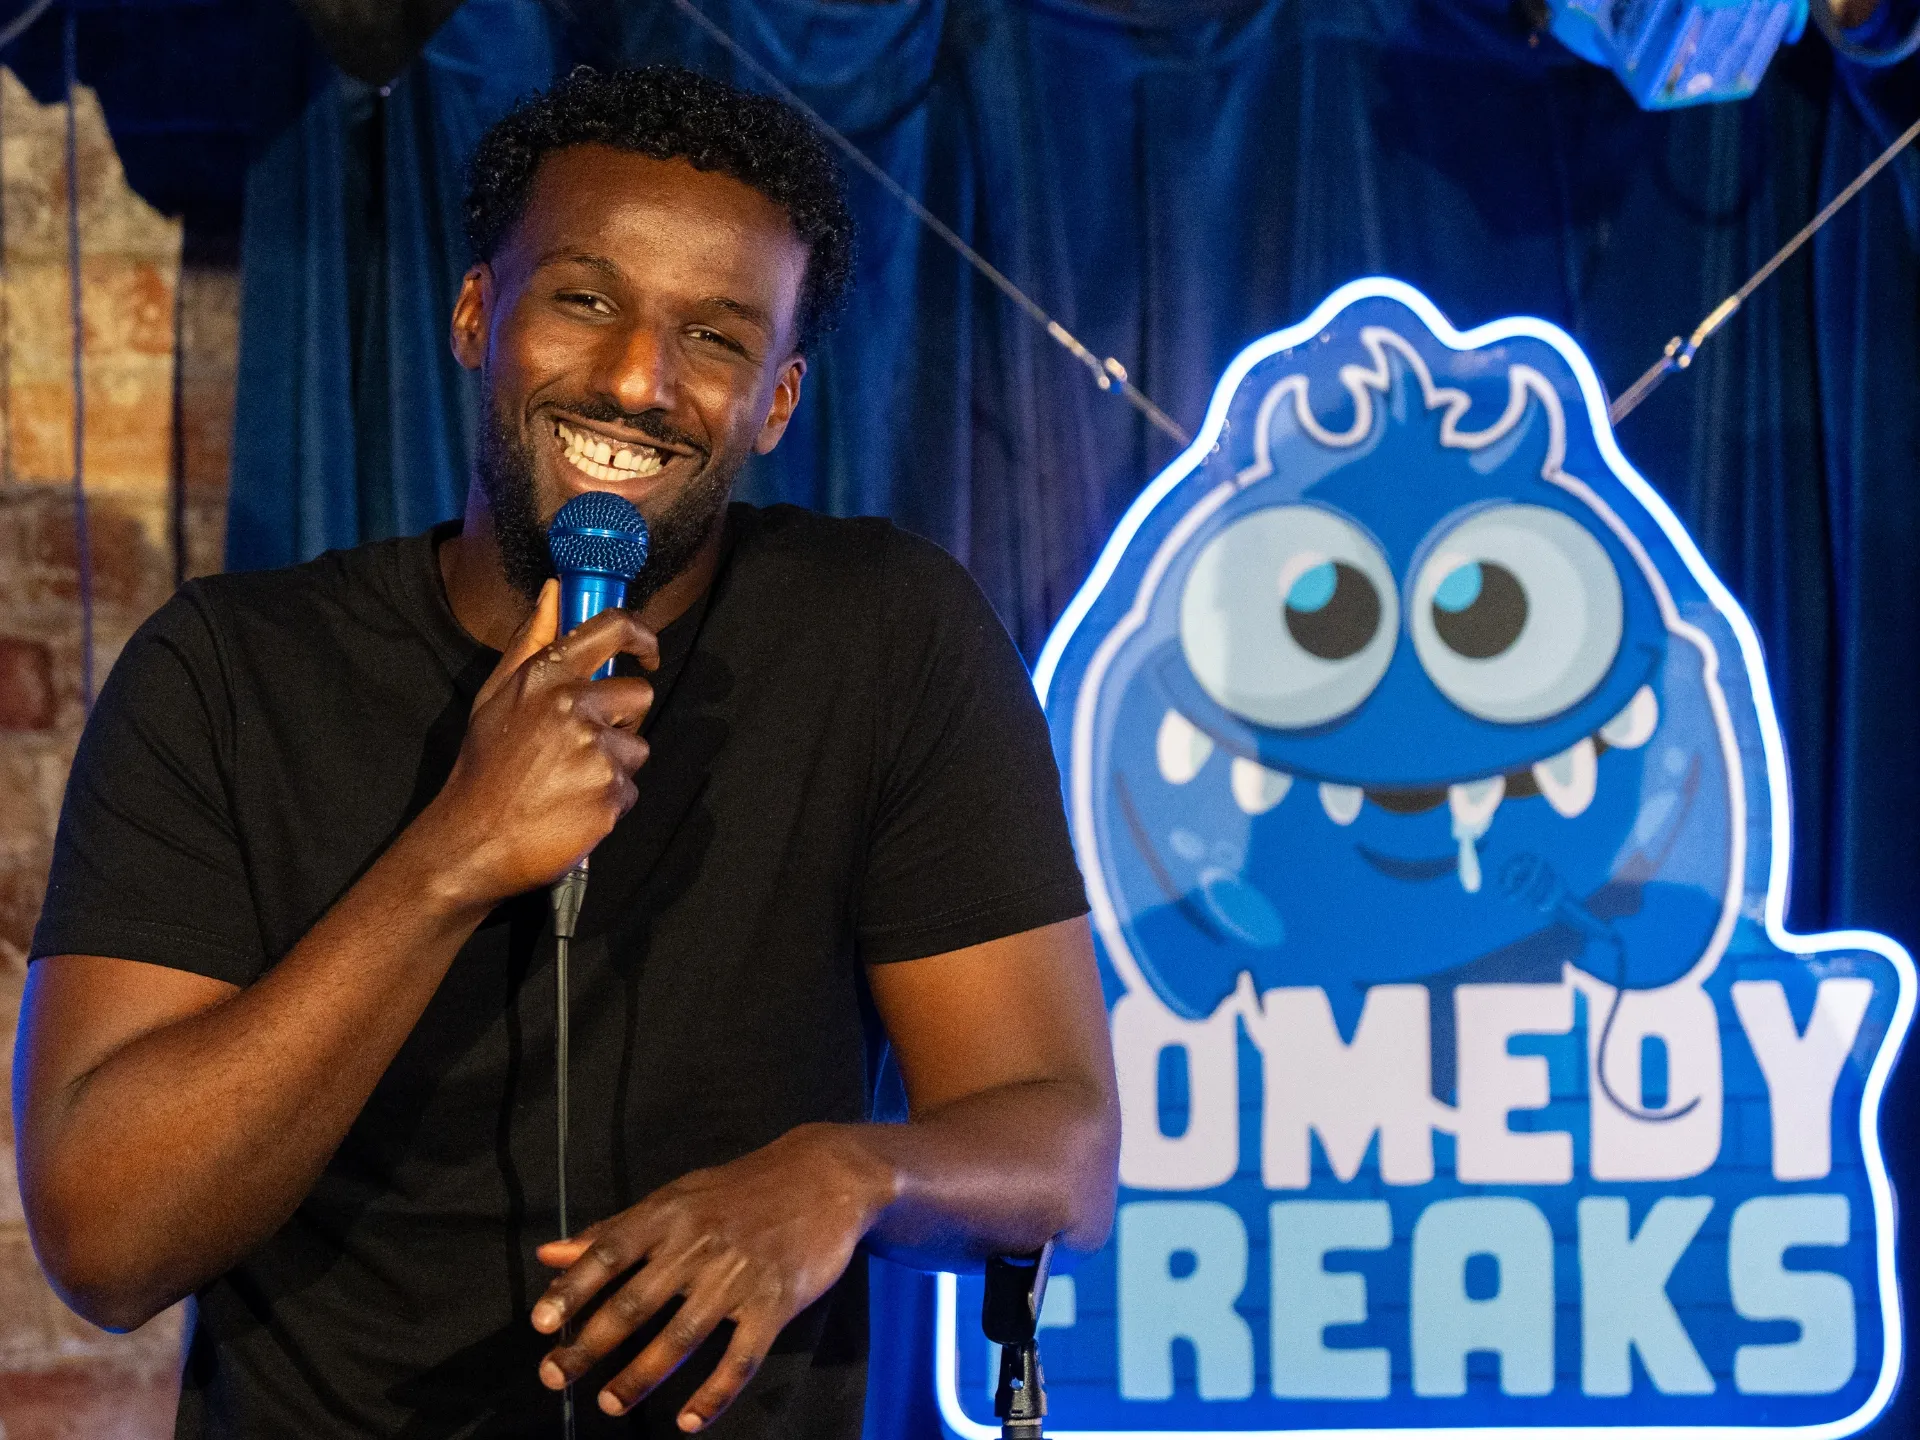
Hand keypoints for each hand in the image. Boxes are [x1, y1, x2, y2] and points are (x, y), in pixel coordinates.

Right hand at [419, 581, 659, 905]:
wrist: (473, 839)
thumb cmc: (483, 766)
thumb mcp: (495, 694)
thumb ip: (531, 640)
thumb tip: (554, 591)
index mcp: (546, 676)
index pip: (612, 629)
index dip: (641, 635)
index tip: (647, 652)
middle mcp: (574, 706)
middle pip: (639, 695)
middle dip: (623, 719)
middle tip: (585, 744)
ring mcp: (595, 751)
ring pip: (637, 747)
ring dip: (614, 764)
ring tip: (569, 780)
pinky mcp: (611, 793)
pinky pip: (630, 788)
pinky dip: (608, 800)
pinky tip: (574, 806)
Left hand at [530, 1125, 893, 1430]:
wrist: (824, 1176)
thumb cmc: (741, 1189)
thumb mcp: (677, 1197)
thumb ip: (615, 1230)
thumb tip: (550, 1255)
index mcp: (670, 1214)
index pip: (609, 1253)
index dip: (573, 1290)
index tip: (542, 1325)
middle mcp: (699, 1244)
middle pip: (635, 1303)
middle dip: (590, 1344)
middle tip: (556, 1376)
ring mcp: (739, 1275)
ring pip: (681, 1337)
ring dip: (640, 1376)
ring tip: (609, 1403)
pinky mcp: (776, 1302)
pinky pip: (740, 1358)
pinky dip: (714, 1394)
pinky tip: (690, 1422)